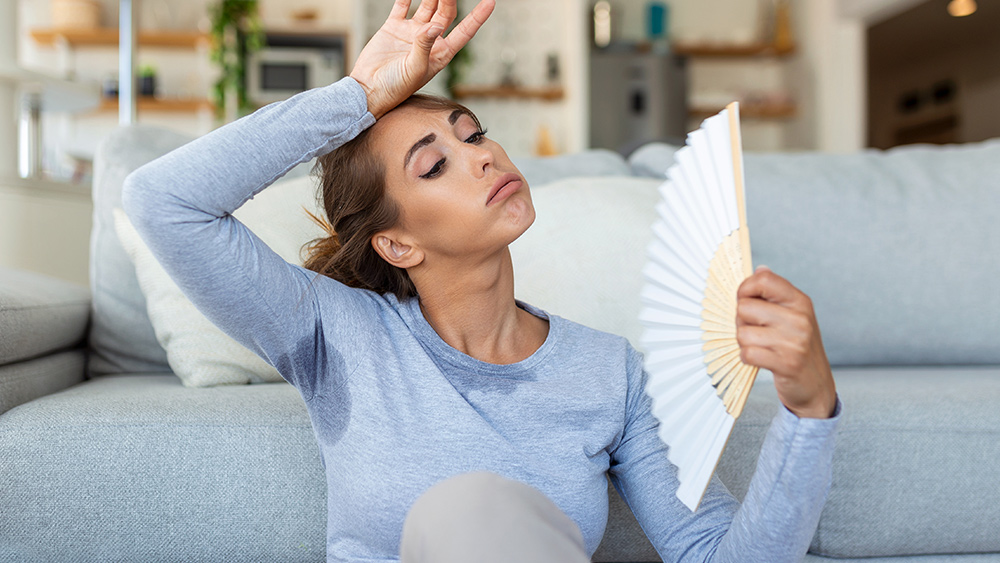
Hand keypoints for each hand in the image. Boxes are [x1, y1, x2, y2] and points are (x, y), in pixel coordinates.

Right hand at [349, 0, 495, 118]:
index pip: (464, 31)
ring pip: (426, 5)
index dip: (477, 17)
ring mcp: (411, 32)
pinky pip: (403, 5)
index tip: (490, 1)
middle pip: (445, 13)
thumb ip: (424, 46)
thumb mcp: (414, 69)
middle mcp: (429, 40)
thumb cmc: (395, 88)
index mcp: (441, 54)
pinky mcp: (393, 27)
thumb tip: (435, 26)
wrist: (368, 90)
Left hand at [736, 266, 837, 418]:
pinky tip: (761, 359)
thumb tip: (759, 269)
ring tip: (761, 347)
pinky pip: (747, 353)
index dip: (745, 289)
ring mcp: (794, 341)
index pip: (763, 279)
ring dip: (744, 342)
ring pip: (742, 332)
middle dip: (742, 321)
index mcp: (799, 301)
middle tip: (756, 331)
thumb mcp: (793, 316)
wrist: (816, 384)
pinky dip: (748, 358)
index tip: (746, 301)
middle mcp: (799, 318)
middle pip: (744, 307)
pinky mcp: (786, 363)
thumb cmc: (798, 347)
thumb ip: (774, 294)